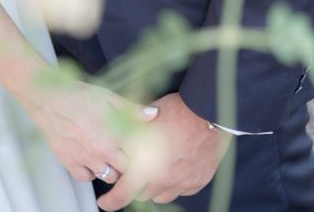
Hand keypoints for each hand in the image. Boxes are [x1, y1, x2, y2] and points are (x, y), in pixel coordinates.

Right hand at [26, 80, 157, 184]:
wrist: (48, 99)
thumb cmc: (77, 95)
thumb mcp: (108, 97)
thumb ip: (132, 109)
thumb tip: (153, 115)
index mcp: (114, 135)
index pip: (138, 156)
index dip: (142, 154)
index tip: (142, 148)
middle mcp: (101, 152)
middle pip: (125, 170)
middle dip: (129, 164)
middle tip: (127, 152)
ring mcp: (85, 160)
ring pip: (107, 176)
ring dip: (111, 168)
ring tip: (110, 155)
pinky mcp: (69, 163)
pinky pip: (86, 177)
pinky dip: (91, 171)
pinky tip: (92, 158)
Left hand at [97, 93, 231, 209]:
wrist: (208, 111)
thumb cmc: (176, 111)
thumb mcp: (144, 121)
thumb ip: (130, 138)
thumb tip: (120, 144)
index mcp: (147, 165)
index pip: (123, 193)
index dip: (111, 200)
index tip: (104, 202)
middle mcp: (163, 180)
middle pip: (142, 193)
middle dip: (135, 184)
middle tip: (133, 172)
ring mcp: (182, 183)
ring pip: (161, 194)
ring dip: (154, 185)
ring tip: (154, 168)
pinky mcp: (197, 182)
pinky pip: (180, 190)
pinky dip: (174, 182)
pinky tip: (174, 166)